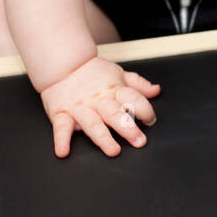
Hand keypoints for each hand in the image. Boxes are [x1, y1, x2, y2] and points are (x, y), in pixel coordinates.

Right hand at [39, 55, 160, 157]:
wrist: (64, 65)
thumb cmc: (93, 72)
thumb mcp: (119, 74)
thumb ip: (138, 85)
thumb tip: (156, 90)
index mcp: (114, 91)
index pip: (133, 98)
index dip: (145, 109)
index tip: (151, 120)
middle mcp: (99, 101)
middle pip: (115, 114)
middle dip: (128, 128)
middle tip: (139, 140)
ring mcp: (80, 108)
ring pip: (93, 124)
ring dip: (103, 138)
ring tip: (113, 150)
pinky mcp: (62, 114)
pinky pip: (61, 128)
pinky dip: (61, 140)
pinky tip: (63, 151)